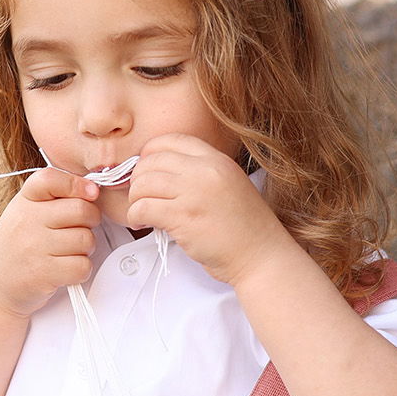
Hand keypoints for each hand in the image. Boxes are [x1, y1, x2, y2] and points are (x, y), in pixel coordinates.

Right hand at [0, 168, 100, 317]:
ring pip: (86, 240)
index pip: (51, 179)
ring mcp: (33, 247)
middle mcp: (27, 220)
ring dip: (85, 249)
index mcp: (24, 200)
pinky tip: (66, 269)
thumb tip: (92, 191)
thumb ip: (54, 199)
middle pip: (81, 210)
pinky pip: (82, 266)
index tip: (90, 193)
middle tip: (79, 229)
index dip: (76, 184)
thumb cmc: (19, 246)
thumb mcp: (26, 213)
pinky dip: (81, 270)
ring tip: (68, 252)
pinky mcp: (42, 273)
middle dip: (91, 221)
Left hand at [124, 134, 288, 285]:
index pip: (170, 140)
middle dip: (138, 179)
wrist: (261, 255)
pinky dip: (135, 216)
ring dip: (136, 199)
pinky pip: (142, 207)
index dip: (150, 153)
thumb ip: (199, 174)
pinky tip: (142, 223)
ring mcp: (194, 192)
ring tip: (143, 213)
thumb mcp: (227, 184)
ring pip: (143, 183)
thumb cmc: (243, 228)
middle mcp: (205, 170)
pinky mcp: (183, 217)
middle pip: (152, 160)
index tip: (147, 170)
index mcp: (216, 159)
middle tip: (142, 196)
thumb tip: (157, 173)